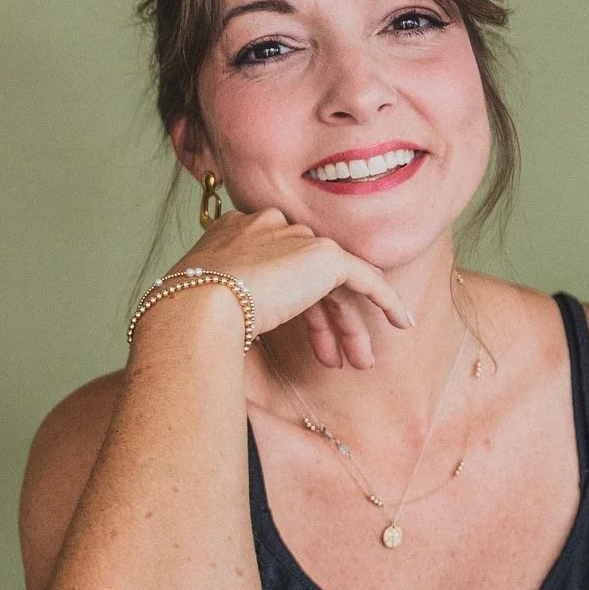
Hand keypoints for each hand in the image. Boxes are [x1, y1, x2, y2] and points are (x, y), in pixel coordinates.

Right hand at [163, 208, 411, 368]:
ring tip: (357, 363)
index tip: (301, 338)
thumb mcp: (205, 296)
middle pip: (308, 276)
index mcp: (236, 230)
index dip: (295, 306)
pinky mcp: (323, 255)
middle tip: (333, 359)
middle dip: (324, 321)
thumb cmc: (189, 309)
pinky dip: (385, 300)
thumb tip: (237, 322)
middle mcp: (269, 225)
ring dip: (348, 326)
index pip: (277, 266)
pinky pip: (364, 278)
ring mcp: (297, 238)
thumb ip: (227, 296)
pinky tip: (399, 323)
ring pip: (335, 283)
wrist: (199, 304)